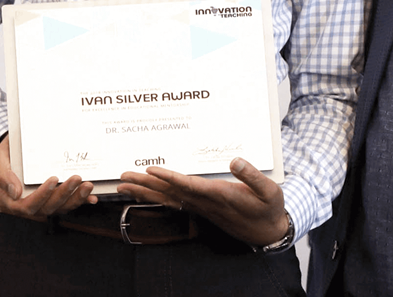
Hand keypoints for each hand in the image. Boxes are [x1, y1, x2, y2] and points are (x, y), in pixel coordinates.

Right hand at [0, 135, 96, 219]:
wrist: (12, 151)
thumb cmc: (5, 156)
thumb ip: (3, 176)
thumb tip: (15, 192)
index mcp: (10, 201)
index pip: (28, 205)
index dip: (42, 195)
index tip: (53, 179)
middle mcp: (27, 206)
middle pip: (48, 208)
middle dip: (64, 194)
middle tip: (77, 178)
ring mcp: (41, 204)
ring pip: (60, 207)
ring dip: (75, 198)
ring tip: (87, 185)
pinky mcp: (53, 199)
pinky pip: (67, 204)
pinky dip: (79, 201)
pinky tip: (91, 196)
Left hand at [117, 157, 288, 246]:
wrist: (268, 231)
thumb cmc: (269, 208)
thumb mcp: (269, 191)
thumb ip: (252, 176)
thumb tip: (235, 160)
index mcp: (221, 195)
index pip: (189, 185)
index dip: (169, 177)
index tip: (151, 170)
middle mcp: (206, 202)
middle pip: (171, 193)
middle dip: (145, 185)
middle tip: (122, 178)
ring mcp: (202, 207)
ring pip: (169, 198)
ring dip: (145, 192)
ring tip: (124, 185)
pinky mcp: (202, 208)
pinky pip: (175, 202)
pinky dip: (157, 197)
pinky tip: (146, 194)